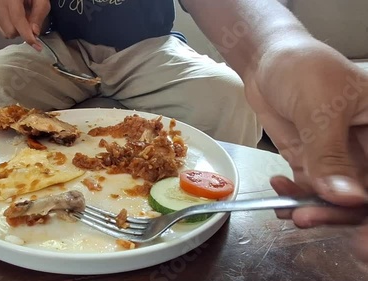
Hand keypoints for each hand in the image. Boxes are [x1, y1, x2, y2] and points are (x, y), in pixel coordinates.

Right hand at [0, 0, 49, 50]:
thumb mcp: (41, 0)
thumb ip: (39, 15)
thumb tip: (34, 32)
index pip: (17, 20)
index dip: (27, 35)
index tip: (36, 45)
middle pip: (11, 30)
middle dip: (23, 31)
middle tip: (31, 22)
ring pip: (5, 32)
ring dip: (17, 30)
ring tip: (23, 17)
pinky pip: (1, 29)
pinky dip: (11, 27)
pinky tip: (15, 18)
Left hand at [244, 41, 367, 261]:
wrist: (266, 62)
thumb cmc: (303, 68)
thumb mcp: (320, 108)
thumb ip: (331, 154)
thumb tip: (346, 198)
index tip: (362, 238)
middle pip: (365, 197)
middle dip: (342, 217)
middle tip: (309, 220)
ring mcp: (342, 159)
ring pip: (339, 200)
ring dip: (315, 210)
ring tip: (290, 209)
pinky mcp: (315, 163)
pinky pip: (311, 190)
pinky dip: (296, 197)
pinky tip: (280, 194)